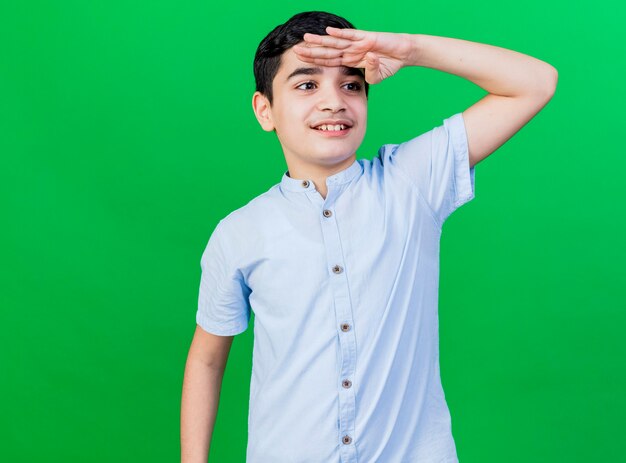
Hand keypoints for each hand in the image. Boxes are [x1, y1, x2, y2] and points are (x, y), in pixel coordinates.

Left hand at [292, 27, 415, 84]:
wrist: (404, 53)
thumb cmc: (389, 64)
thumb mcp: (376, 77)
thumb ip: (368, 75)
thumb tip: (364, 68)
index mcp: (350, 59)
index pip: (328, 60)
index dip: (315, 60)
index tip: (300, 60)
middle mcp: (351, 50)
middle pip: (328, 51)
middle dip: (312, 51)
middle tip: (295, 50)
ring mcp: (358, 42)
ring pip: (335, 42)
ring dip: (321, 41)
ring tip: (306, 38)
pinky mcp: (367, 37)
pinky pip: (352, 35)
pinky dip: (340, 33)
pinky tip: (328, 31)